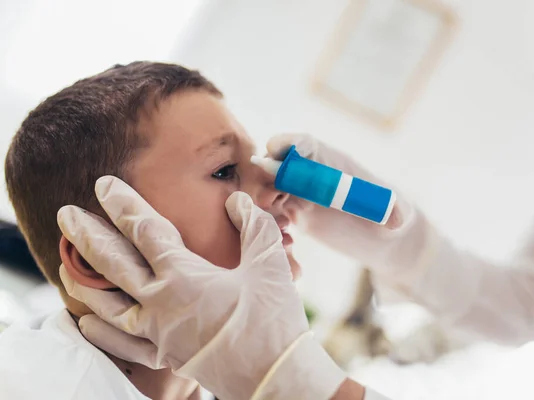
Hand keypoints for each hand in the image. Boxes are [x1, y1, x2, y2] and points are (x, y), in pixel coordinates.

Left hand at [58, 176, 345, 399]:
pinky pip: (122, 344)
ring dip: (83, 280)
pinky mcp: (165, 355)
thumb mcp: (269, 262)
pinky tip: (87, 321)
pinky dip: (100, 331)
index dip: (122, 203)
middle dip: (87, 235)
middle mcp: (160, 303)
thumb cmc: (273, 319)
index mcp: (183, 276)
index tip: (104, 184)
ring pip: (107, 304)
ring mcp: (158, 333)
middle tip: (65, 214)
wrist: (274, 375)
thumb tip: (236, 201)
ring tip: (64, 264)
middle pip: (112, 264)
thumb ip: (252, 223)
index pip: (143, 230)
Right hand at [267, 134, 415, 270]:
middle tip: (268, 199)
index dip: (290, 143)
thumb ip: (396, 209)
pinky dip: (270, 225)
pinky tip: (287, 244)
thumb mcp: (400, 212)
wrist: (384, 240)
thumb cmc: (394, 217)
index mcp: (333, 164)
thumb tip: (395, 216)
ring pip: (270, 190)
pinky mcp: (295, 215)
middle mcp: (312, 175)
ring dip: (264, 204)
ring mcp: (301, 194)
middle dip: (267, 176)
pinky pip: (272, 214)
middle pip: (279, 165)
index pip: (307, 145)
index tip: (275, 148)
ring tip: (279, 228)